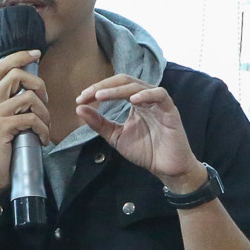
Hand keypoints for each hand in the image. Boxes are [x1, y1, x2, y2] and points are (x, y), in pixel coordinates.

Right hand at [0, 48, 48, 199]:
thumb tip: (34, 89)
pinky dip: (43, 129)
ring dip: (44, 113)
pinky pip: (32, 118)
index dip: (20, 56)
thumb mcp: (2, 122)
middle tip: (45, 103)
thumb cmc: (1, 152)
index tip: (36, 54)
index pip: (1, 66)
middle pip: (17, 74)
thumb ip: (11, 104)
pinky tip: (42, 140)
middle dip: (39, 86)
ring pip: (29, 97)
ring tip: (44, 127)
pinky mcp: (1, 127)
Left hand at [75, 75, 203, 188]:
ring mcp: (158, 103)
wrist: (166, 168)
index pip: (114, 87)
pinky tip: (132, 100)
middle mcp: (146, 98)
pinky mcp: (170, 110)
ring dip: (118, 90)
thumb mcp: (116, 136)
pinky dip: (146, 95)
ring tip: (101, 96)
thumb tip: (79, 108)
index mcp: (134, 102)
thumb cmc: (145, 151)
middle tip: (87, 95)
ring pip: (138, 86)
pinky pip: (160, 95)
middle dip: (104, 86)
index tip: (80, 99)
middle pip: (124, 81)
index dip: (96, 89)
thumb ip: (99, 123)